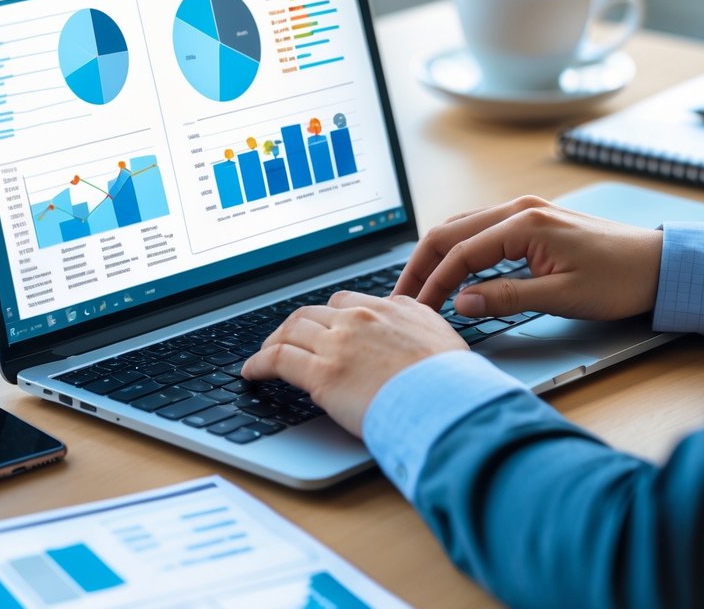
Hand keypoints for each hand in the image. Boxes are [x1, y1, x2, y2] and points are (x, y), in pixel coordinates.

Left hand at [242, 291, 465, 435]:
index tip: (321, 327)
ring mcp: (339, 344)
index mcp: (390, 308)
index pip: (346, 302)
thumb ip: (419, 320)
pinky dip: (259, 362)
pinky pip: (278, 358)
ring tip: (265, 355)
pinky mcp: (322, 373)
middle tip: (285, 340)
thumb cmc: (452, 380)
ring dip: (274, 342)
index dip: (327, 316)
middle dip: (295, 326)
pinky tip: (251, 372)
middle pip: (312, 313)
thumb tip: (408, 317)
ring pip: (291, 331)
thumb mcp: (441, 334)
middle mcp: (361, 319)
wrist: (448, 401)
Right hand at [393, 195, 662, 320]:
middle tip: (402, 298)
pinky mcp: (531, 220)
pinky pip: (480, 228)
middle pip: (450, 232)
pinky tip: (451, 270)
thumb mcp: (561, 298)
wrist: (659, 265)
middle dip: (422, 265)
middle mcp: (519, 208)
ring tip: (419, 286)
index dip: (433, 283)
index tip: (417, 310)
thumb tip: (460, 303)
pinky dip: (458, 248)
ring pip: (461, 227)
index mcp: (524, 223)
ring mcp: (524, 210)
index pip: (461, 253)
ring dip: (437, 255)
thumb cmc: (619, 280)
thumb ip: (505, 298)